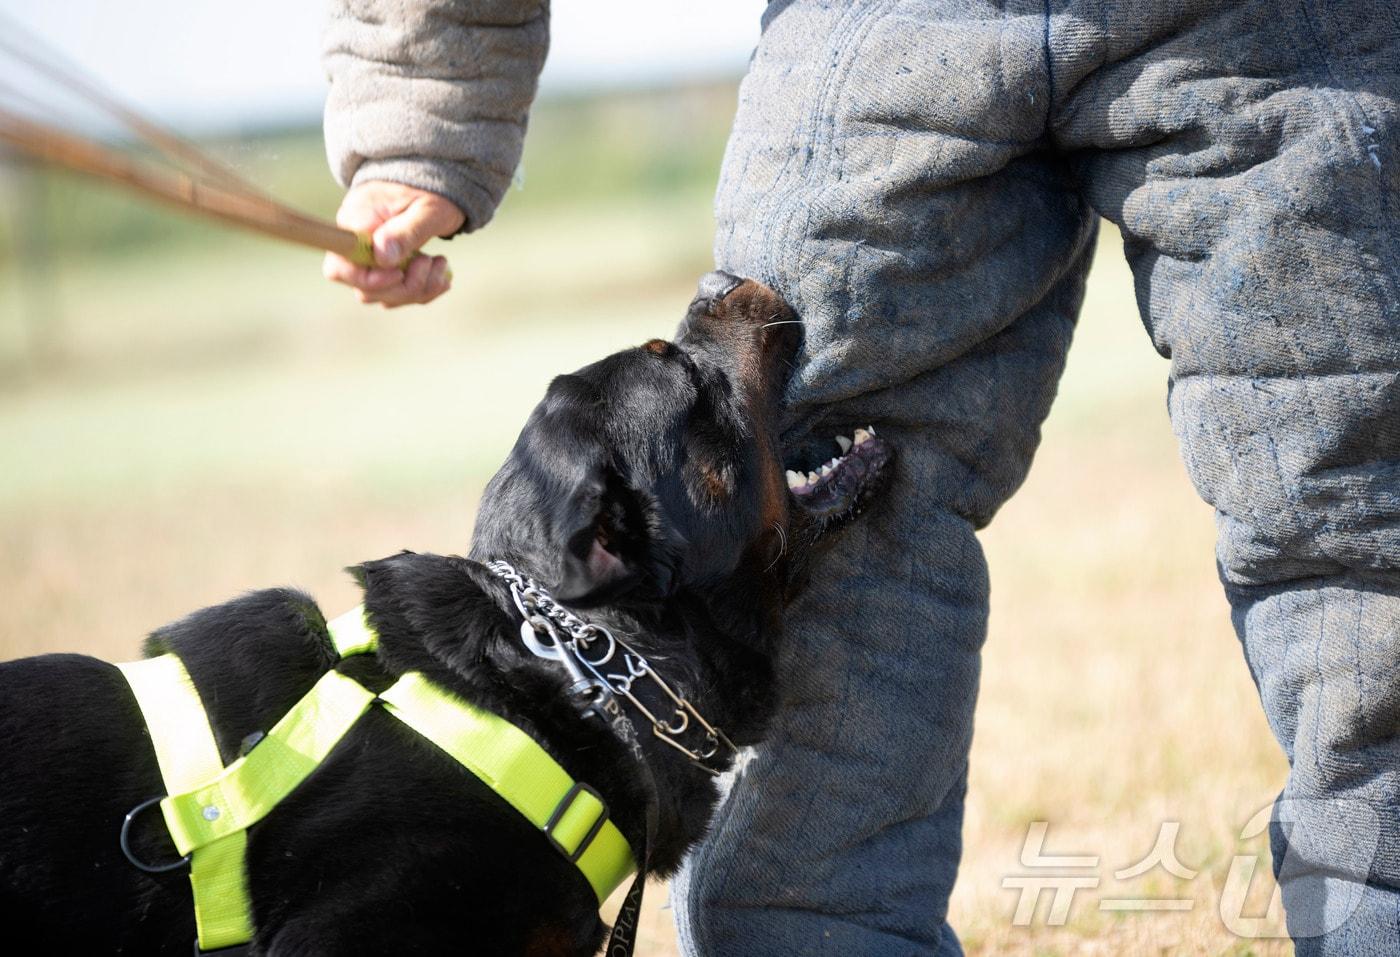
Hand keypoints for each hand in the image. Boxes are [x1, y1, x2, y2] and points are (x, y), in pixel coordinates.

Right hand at [322, 181, 465, 307]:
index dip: (368, 281)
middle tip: (430, 261)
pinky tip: (441, 274)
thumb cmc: (429, 188)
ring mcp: (371, 259)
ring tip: (440, 263)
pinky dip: (424, 290)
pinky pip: (399, 293)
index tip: (399, 271)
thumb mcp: (426, 208)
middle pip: (365, 290)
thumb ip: (405, 232)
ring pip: (385, 296)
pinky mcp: (387, 268)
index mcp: (356, 224)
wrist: (433, 178)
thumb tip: (381, 257)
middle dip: (405, 287)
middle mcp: (356, 244)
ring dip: (419, 289)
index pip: (339, 268)